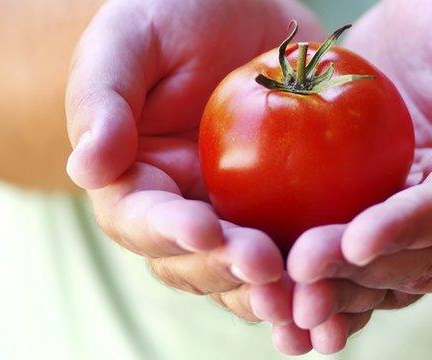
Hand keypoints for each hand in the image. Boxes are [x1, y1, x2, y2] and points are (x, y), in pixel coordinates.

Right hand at [65, 0, 322, 344]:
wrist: (244, 13)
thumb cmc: (174, 15)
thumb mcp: (131, 39)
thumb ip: (101, 99)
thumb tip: (86, 169)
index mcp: (136, 181)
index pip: (141, 220)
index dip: (169, 232)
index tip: (205, 228)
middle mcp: (184, 210)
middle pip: (196, 263)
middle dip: (229, 272)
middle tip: (267, 269)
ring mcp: (237, 215)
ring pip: (247, 274)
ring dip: (275, 293)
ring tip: (307, 301)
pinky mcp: (286, 211)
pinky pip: (299, 251)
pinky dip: (317, 275)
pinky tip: (345, 283)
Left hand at [286, 0, 431, 353]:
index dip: (407, 230)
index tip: (357, 241)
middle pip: (412, 259)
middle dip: (357, 273)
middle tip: (300, 271)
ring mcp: (409, 216)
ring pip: (376, 271)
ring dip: (331, 289)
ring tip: (280, 298)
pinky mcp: (369, 207)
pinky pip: (342, 248)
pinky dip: (314, 272)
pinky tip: (271, 285)